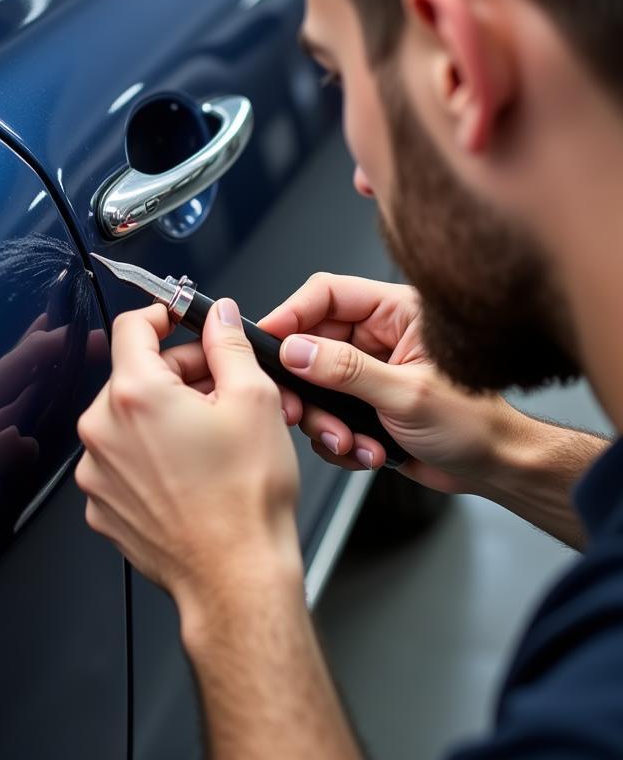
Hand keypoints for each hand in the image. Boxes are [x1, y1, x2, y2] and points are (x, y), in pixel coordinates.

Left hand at [75, 301, 301, 607]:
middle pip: (133, 375)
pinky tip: (190, 470)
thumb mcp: (254, 400)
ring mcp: (97, 472)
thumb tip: (218, 318)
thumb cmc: (245, 502)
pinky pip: (122, 460)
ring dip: (164, 415)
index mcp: (134, 395)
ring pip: (128, 419)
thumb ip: (228, 344)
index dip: (161, 316)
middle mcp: (102, 430)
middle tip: (219, 387)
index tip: (179, 321)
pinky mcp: (101, 505)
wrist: (235, 580)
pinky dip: (150, 455)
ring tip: (210, 436)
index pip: (131, 327)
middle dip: (176, 374)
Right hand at [260, 274, 515, 492]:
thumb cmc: (477, 425)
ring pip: (314, 383)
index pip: (327, 294)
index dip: (292, 313)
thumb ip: (347, 371)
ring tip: (348, 442)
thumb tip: (297, 350)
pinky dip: (337, 437)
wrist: (495, 469)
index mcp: (396, 313)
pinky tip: (364, 450)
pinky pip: (326, 411)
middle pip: (311, 342)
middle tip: (297, 410)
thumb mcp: (407, 395)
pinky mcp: (362, 402)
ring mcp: (368, 370)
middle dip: (305, 385)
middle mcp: (379, 336)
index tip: (267, 339)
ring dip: (324, 419)